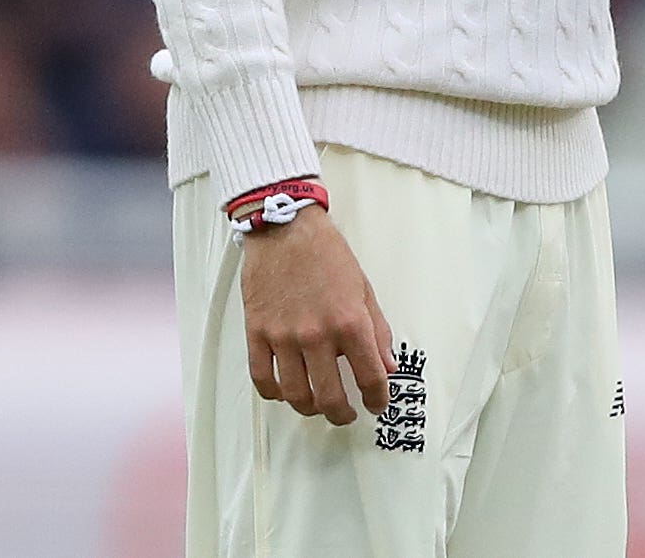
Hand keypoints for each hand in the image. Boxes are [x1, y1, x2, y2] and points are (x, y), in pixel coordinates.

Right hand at [240, 205, 396, 423]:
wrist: (286, 231)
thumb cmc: (328, 256)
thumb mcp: (364, 290)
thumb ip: (378, 331)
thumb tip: (388, 366)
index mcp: (350, 323)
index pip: (370, 377)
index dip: (378, 398)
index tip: (378, 404)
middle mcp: (317, 335)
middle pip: (330, 397)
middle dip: (343, 414)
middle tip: (348, 414)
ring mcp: (284, 338)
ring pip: (296, 395)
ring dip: (310, 408)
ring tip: (319, 405)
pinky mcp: (257, 334)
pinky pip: (263, 379)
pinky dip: (276, 394)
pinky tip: (287, 391)